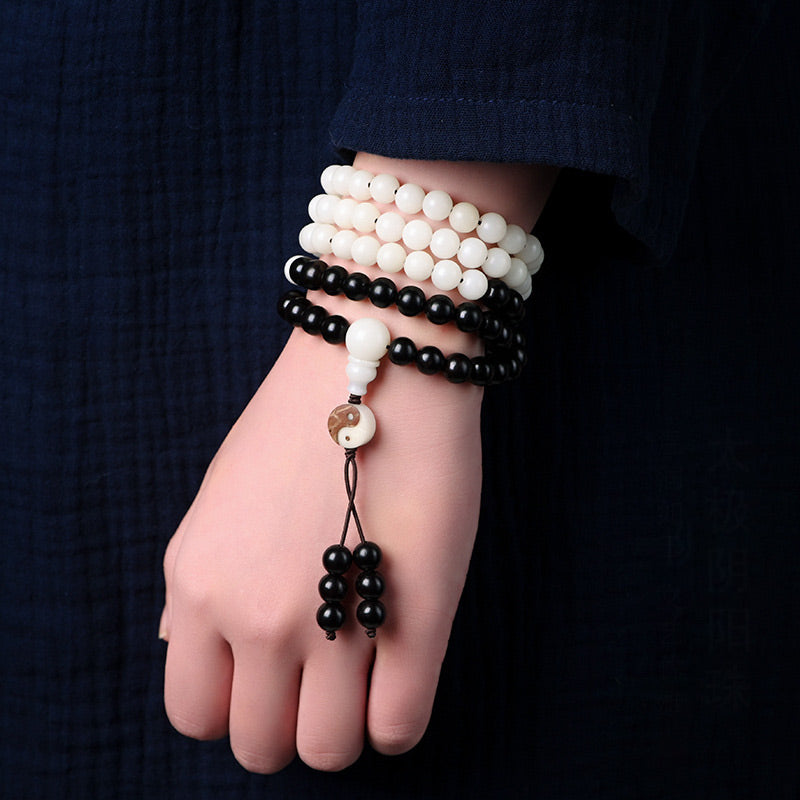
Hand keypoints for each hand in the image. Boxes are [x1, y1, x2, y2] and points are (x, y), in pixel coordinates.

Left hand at [162, 327, 482, 771]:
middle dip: (292, 724)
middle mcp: (250, 614)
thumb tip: (180, 645)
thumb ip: (194, 585)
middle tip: (323, 679)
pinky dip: (396, 719)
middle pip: (260, 746)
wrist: (380, 363)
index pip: (194, 713)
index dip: (238, 706)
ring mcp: (331, 621)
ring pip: (328, 750)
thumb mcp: (219, 500)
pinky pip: (396, 727)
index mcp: (196, 584)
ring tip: (366, 676)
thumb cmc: (304, 423)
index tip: (270, 680)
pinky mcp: (412, 617)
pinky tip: (402, 675)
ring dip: (347, 727)